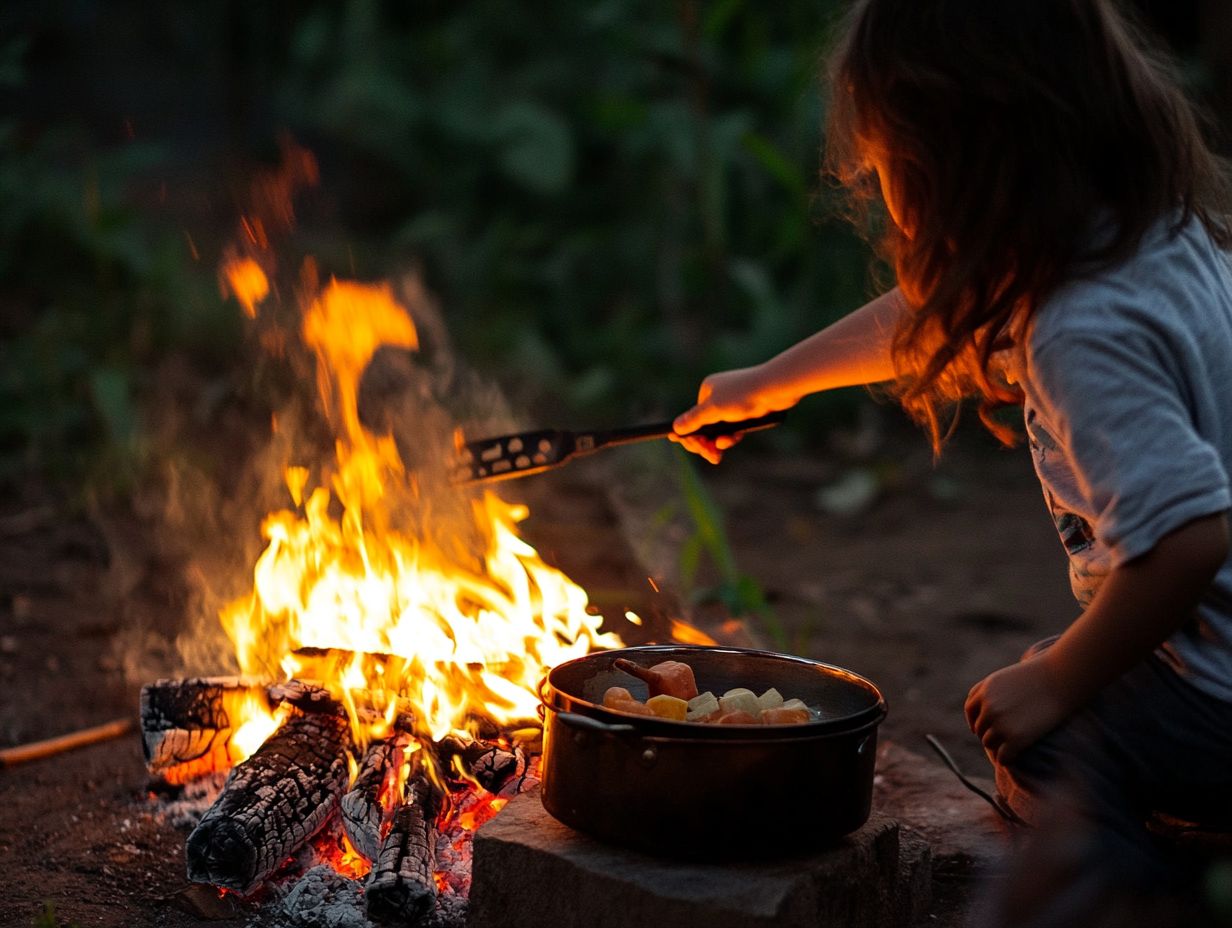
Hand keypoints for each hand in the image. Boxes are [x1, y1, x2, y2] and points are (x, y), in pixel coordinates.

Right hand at [671, 366, 791, 463]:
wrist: (775, 389)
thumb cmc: (743, 396)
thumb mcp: (714, 410)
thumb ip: (694, 421)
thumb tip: (675, 428)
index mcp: (707, 391)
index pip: (692, 418)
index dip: (691, 436)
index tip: (696, 449)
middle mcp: (718, 395)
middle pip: (705, 426)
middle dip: (705, 443)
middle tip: (710, 456)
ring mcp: (732, 404)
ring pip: (720, 430)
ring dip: (718, 443)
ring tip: (719, 454)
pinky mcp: (746, 411)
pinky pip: (733, 429)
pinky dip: (732, 437)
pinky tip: (734, 439)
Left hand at [964, 655, 1074, 764]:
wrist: (1061, 680)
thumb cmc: (1041, 676)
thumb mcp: (1010, 678)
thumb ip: (995, 691)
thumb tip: (987, 709)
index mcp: (985, 690)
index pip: (970, 709)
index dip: (974, 720)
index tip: (980, 728)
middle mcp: (988, 707)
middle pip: (979, 728)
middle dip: (989, 733)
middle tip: (1002, 738)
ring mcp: (1000, 724)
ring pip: (988, 742)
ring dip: (998, 746)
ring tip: (1010, 746)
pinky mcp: (1015, 738)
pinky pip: (1003, 757)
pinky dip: (1006, 759)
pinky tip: (1014, 757)